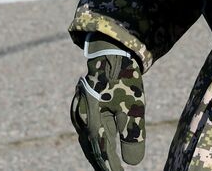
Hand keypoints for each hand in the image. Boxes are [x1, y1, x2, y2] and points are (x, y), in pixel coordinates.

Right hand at [70, 36, 144, 170]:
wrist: (111, 52)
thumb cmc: (124, 79)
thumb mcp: (134, 108)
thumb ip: (133, 136)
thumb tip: (133, 164)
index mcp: (93, 121)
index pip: (103, 152)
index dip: (112, 167)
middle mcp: (81, 118)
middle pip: (91, 148)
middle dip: (102, 162)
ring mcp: (78, 111)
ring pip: (86, 139)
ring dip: (96, 152)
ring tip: (106, 163)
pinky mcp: (80, 105)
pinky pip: (85, 128)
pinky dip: (93, 140)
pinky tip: (99, 143)